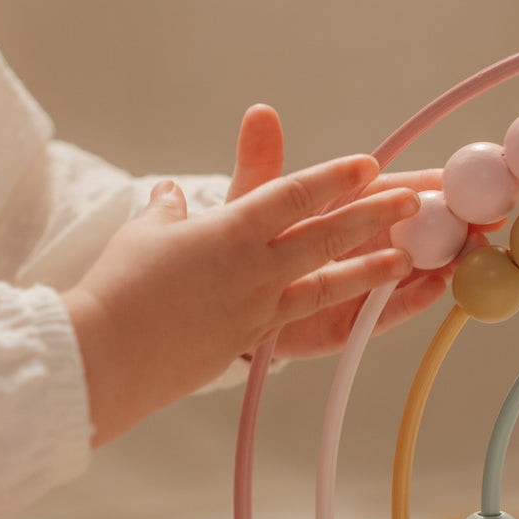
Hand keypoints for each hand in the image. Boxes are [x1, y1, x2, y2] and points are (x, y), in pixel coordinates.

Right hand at [63, 116, 419, 445]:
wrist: (104, 354)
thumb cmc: (117, 288)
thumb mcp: (144, 233)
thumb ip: (168, 210)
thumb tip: (171, 195)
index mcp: (228, 229)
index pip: (291, 194)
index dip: (332, 177)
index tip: (367, 163)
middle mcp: (252, 266)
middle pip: (326, 234)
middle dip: (374, 215)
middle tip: (415, 201)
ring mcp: (258, 306)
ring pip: (329, 282)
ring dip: (373, 268)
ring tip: (410, 260)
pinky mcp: (254, 340)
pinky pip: (310, 323)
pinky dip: (345, 313)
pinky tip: (370, 310)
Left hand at [225, 104, 452, 359]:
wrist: (221, 305)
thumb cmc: (241, 245)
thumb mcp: (250, 203)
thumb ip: (261, 163)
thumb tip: (259, 112)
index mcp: (346, 209)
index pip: (395, 191)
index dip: (431, 186)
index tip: (463, 180)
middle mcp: (361, 244)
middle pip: (418, 231)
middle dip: (454, 225)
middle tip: (486, 221)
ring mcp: (361, 282)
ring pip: (413, 270)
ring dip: (445, 262)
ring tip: (470, 256)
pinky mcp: (351, 321)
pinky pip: (388, 311)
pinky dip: (413, 299)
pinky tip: (437, 287)